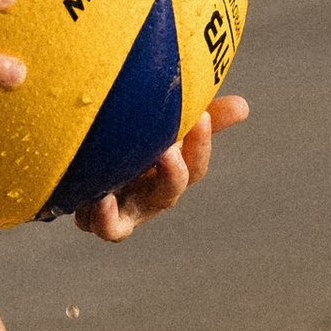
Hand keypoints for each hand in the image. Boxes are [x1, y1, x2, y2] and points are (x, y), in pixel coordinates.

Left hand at [77, 95, 248, 241]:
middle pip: (167, 194)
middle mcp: (147, 199)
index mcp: (169, 175)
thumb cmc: (133, 141)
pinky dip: (100, 218)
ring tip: (113, 191)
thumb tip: (243, 106)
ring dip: (126, 207)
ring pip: (129, 221)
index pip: (193, 166)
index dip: (199, 146)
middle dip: (172, 175)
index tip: (202, 117)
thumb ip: (198, 118)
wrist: (86, 161)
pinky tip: (97, 197)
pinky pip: (95, 224)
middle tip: (170, 149)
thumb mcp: (165, 125)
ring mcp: (118, 211)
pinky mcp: (89, 216)